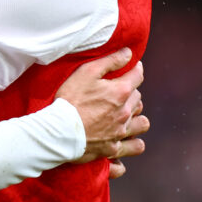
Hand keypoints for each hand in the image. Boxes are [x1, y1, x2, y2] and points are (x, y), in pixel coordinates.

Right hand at [56, 48, 148, 165]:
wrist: (59, 131)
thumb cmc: (70, 99)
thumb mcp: (86, 72)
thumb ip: (110, 61)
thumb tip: (128, 53)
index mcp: (120, 92)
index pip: (137, 76)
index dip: (136, 69)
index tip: (133, 67)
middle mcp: (125, 112)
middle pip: (138, 98)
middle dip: (132, 92)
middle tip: (119, 91)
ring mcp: (121, 132)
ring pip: (142, 123)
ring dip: (137, 117)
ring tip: (127, 115)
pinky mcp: (114, 148)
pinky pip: (134, 147)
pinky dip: (133, 143)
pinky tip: (127, 139)